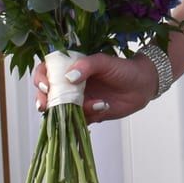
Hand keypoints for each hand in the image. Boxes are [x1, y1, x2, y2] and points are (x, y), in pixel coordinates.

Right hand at [32, 52, 159, 123]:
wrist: (143, 85)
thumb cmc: (124, 68)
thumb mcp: (105, 62)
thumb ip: (87, 65)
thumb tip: (69, 77)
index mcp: (71, 68)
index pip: (46, 71)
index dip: (40, 79)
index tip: (45, 86)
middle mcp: (71, 85)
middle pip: (47, 94)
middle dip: (45, 101)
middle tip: (48, 106)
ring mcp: (78, 101)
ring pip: (61, 110)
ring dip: (71, 111)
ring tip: (95, 103)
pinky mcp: (88, 114)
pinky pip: (78, 120)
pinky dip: (87, 116)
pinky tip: (103, 106)